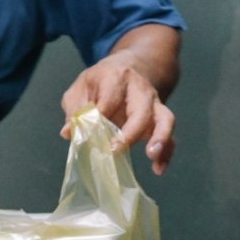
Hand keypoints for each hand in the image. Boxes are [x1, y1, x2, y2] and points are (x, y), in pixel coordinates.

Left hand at [60, 51, 175, 174]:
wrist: (127, 70)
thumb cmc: (99, 83)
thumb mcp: (81, 89)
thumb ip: (75, 109)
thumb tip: (69, 133)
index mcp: (117, 78)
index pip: (111, 97)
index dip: (100, 115)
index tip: (88, 131)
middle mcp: (141, 90)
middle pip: (142, 110)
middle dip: (131, 131)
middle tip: (115, 150)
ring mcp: (154, 106)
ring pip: (165, 120)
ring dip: (160, 138)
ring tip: (152, 155)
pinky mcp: (159, 121)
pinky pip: (170, 137)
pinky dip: (166, 154)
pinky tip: (158, 169)